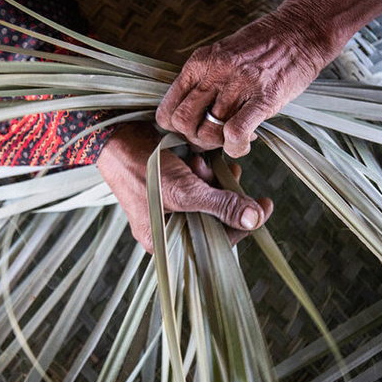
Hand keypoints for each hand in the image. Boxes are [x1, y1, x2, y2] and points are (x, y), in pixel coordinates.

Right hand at [97, 123, 272, 252]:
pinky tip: (197, 159)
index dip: (242, 224)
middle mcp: (167, 231)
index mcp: (165, 243)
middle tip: (220, 174)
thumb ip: (221, 206)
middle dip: (222, 195)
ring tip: (199, 162)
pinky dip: (204, 173)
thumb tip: (255, 220)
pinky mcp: (172, 189)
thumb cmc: (142, 168)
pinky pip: (199, 187)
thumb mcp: (185, 190)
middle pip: (215, 221)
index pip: (216, 243)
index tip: (265, 205)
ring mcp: (169, 209)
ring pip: (209, 201)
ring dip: (213, 180)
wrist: (116, 137)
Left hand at [156, 0, 381, 157]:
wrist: (300, 30)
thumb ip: (201, 82)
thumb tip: (185, 118)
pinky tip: (244, 143)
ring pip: (209, 132)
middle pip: (184, 124)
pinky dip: (236, 147)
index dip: (175, 128)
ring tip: (232, 138)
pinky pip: (236, 133)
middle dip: (195, 139)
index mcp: (198, 63)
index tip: (191, 129)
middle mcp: (214, 73)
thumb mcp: (220, 56)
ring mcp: (238, 85)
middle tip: (212, 138)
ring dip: (219, 144)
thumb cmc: (261, 48)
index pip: (167, 109)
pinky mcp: (263, 97)